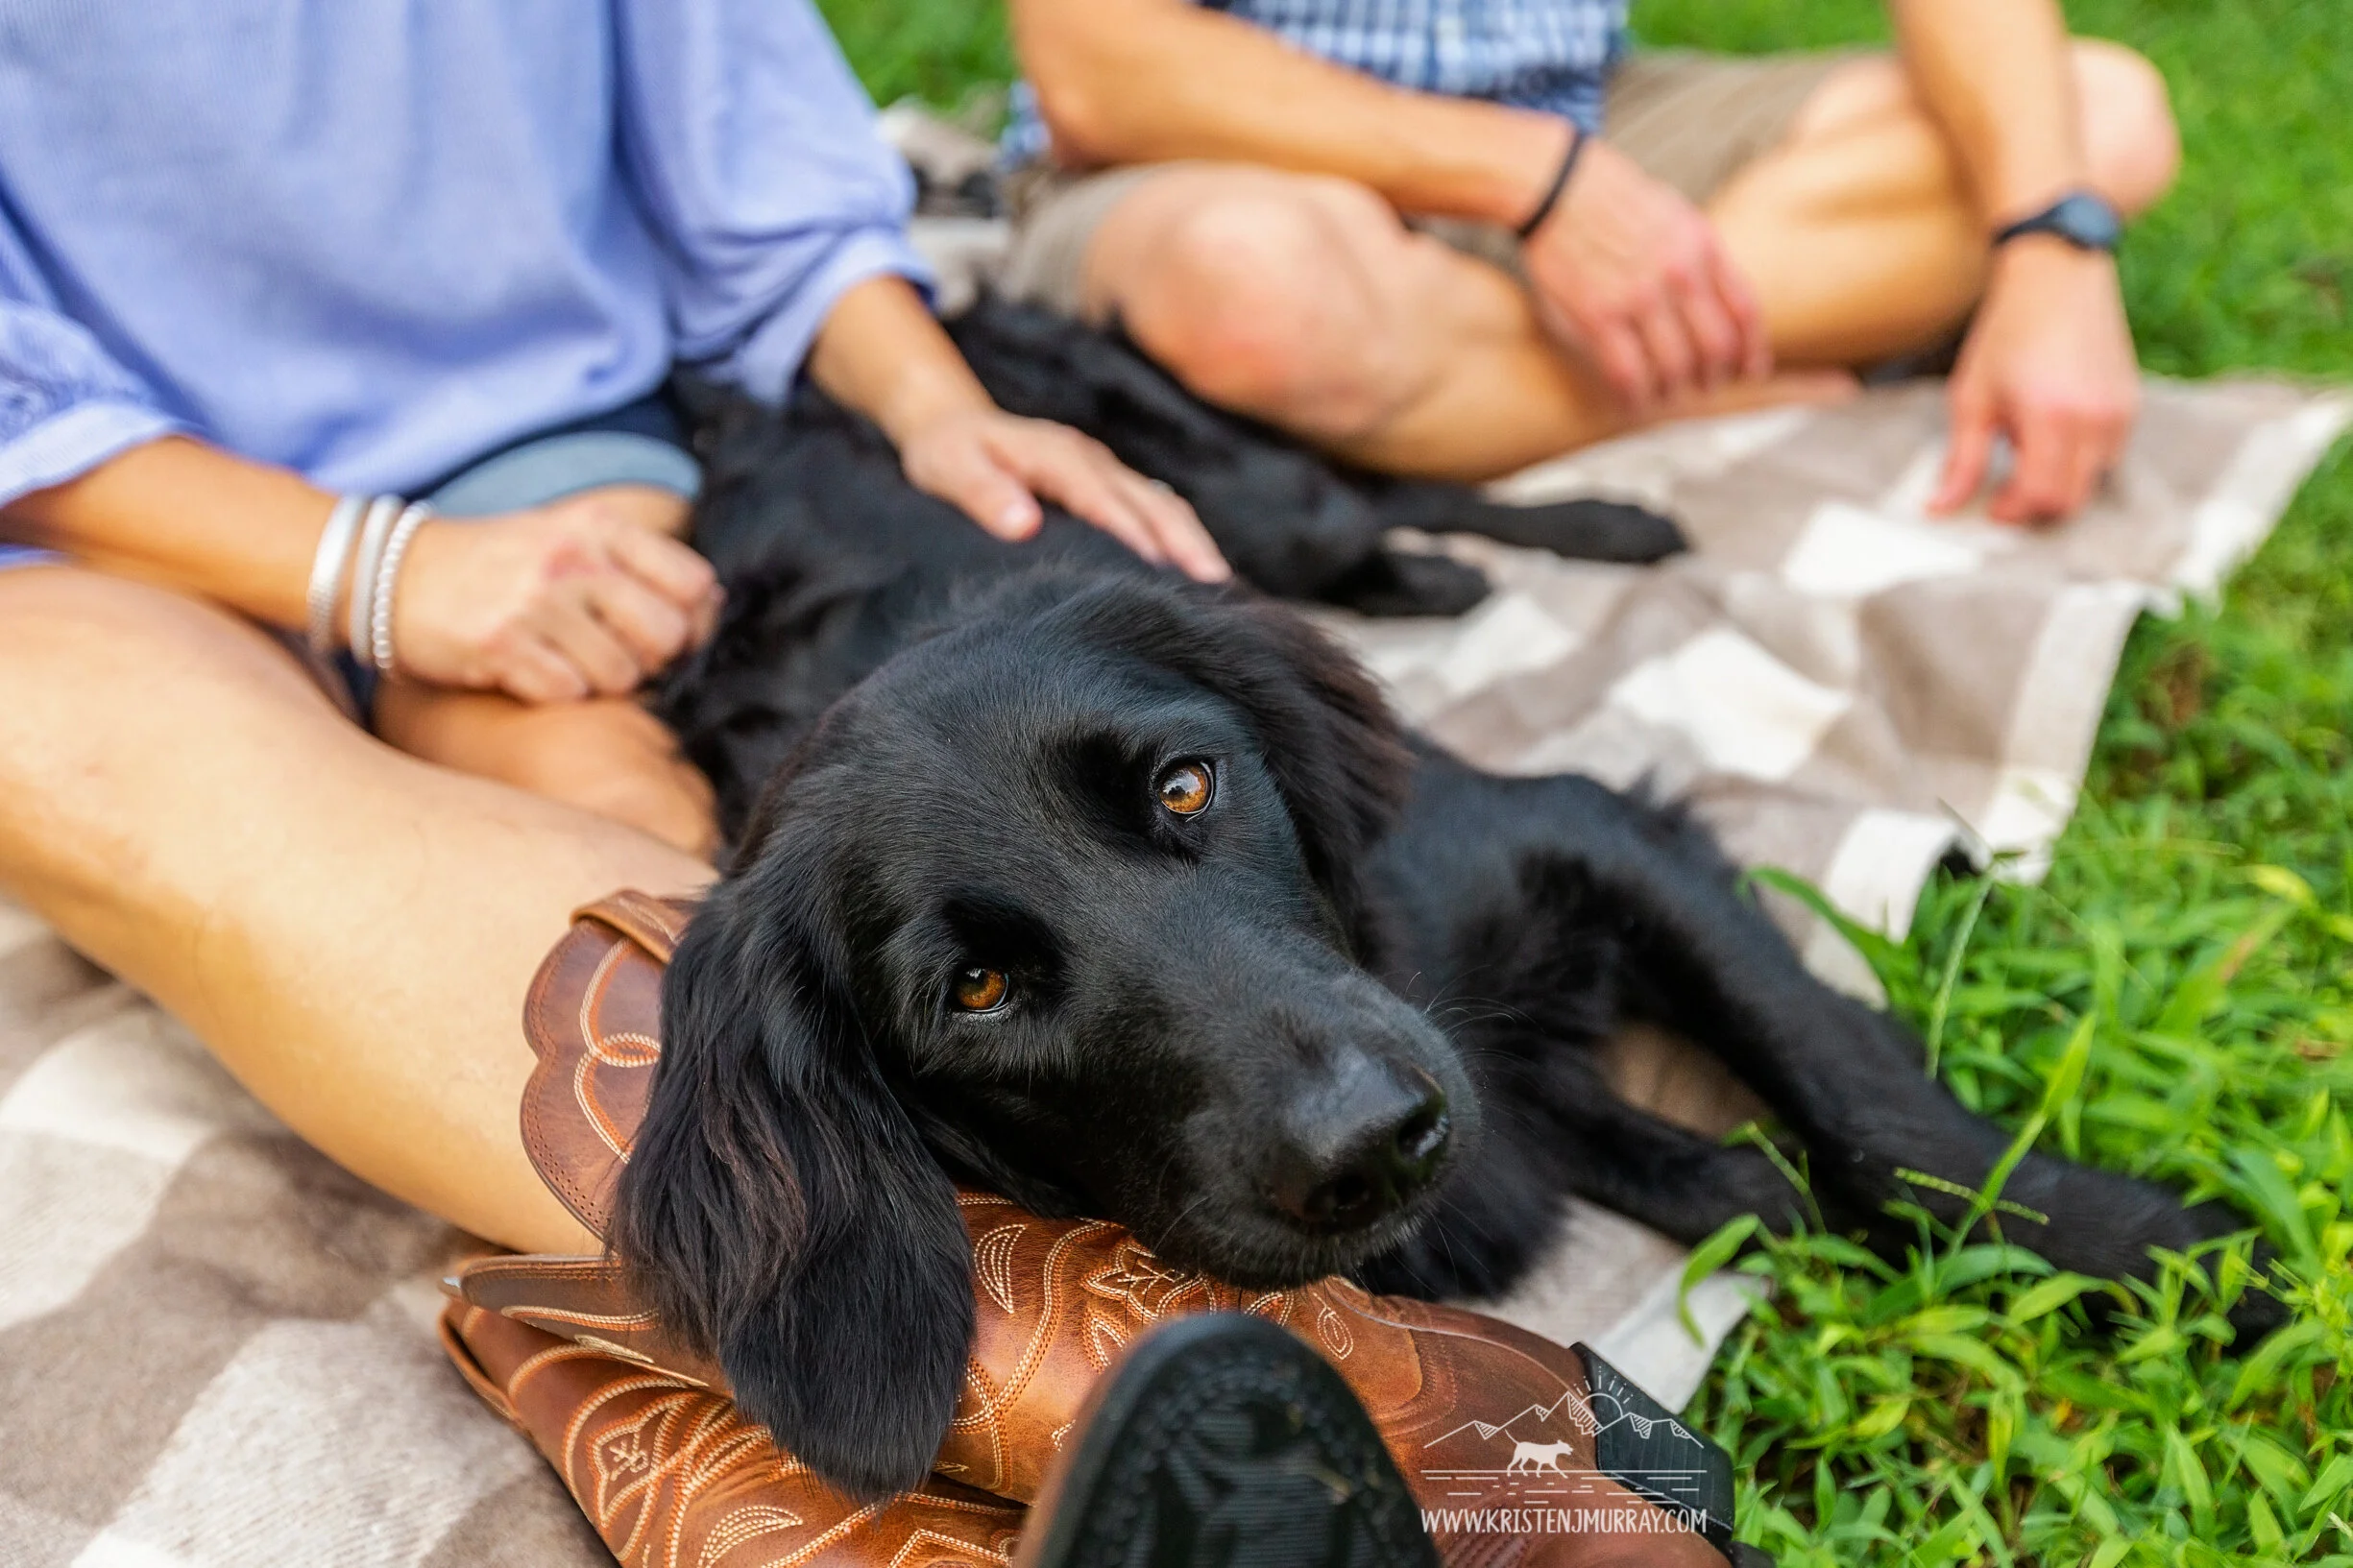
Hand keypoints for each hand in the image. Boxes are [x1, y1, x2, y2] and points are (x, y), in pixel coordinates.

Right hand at [390, 493, 721, 702]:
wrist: (391, 572)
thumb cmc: (495, 565)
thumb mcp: (568, 537)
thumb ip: (637, 564)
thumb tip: (711, 602)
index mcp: (599, 527)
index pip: (694, 583)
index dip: (693, 621)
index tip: (667, 634)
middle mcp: (573, 558)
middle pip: (667, 636)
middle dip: (650, 659)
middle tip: (613, 653)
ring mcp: (536, 601)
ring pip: (622, 674)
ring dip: (600, 681)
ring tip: (563, 658)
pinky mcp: (500, 643)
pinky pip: (568, 693)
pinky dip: (557, 692)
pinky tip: (531, 669)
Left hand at [897, 405, 1230, 581]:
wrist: (953, 427)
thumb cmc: (948, 455)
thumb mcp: (948, 468)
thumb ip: (982, 493)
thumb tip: (1023, 524)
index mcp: (1056, 454)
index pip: (1101, 497)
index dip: (1131, 532)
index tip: (1158, 570)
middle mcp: (1092, 459)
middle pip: (1152, 500)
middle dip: (1186, 542)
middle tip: (1216, 589)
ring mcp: (1107, 471)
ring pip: (1164, 506)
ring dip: (1193, 544)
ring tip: (1221, 592)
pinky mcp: (1112, 486)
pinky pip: (1156, 511)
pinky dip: (1182, 541)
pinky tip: (1197, 577)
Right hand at [1519, 135, 1770, 411]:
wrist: (1554, 182)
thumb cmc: (1608, 197)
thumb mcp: (1672, 212)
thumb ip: (1698, 253)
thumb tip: (1717, 295)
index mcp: (1701, 244)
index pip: (1744, 310)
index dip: (1752, 349)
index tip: (1750, 371)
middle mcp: (1678, 273)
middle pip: (1716, 347)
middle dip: (1714, 376)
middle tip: (1702, 386)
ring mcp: (1639, 296)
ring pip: (1675, 367)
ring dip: (1673, 390)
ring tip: (1663, 393)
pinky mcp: (1598, 314)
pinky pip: (1628, 373)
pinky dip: (1635, 396)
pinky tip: (1631, 401)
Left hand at [1930, 239, 2139, 524]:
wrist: (2057, 276)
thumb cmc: (2007, 333)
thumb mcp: (1971, 397)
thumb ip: (1961, 459)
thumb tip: (1941, 507)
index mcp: (2051, 416)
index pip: (2041, 496)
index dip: (2012, 512)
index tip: (1990, 506)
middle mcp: (2095, 418)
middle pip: (2071, 499)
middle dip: (2034, 506)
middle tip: (2003, 491)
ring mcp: (2120, 412)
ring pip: (2092, 482)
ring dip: (2056, 481)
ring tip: (2023, 447)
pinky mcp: (2130, 404)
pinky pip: (2108, 455)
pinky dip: (2078, 460)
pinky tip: (2049, 431)